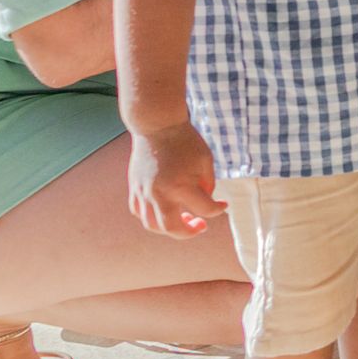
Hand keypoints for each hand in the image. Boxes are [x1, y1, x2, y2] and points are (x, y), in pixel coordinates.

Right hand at [127, 122, 224, 237]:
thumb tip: (204, 202)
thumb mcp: (205, 161)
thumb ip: (207, 185)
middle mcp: (160, 194)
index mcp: (181, 187)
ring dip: (169, 228)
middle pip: (172, 229)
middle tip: (200, 225)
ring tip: (183, 219)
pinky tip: (165, 210)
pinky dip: (152, 217)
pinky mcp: (134, 189)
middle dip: (189, 232)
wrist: (157, 126)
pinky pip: (140, 213)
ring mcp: (144, 193)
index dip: (218, 209)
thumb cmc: (185, 141)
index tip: (223, 204)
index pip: (205, 210)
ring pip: (152, 225)